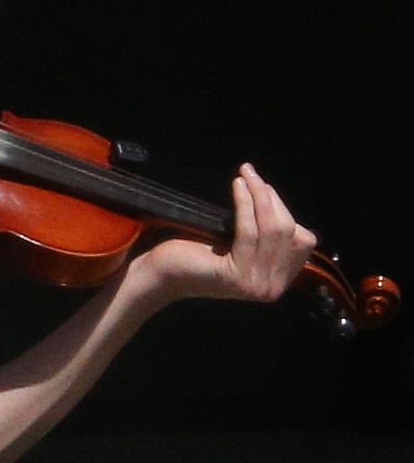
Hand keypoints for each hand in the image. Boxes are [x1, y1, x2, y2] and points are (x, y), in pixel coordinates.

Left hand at [137, 163, 317, 303]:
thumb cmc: (197, 252)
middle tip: (252, 174)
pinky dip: (246, 205)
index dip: (284, 210)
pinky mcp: (237, 276)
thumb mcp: (241, 243)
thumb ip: (264, 232)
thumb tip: (272, 198)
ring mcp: (256, 285)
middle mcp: (272, 289)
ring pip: (271, 229)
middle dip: (271, 198)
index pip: (301, 240)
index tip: (264, 187)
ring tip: (245, 175)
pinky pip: (249, 232)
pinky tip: (237, 186)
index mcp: (279, 281)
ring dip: (259, 196)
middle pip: (289, 232)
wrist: (162, 271)